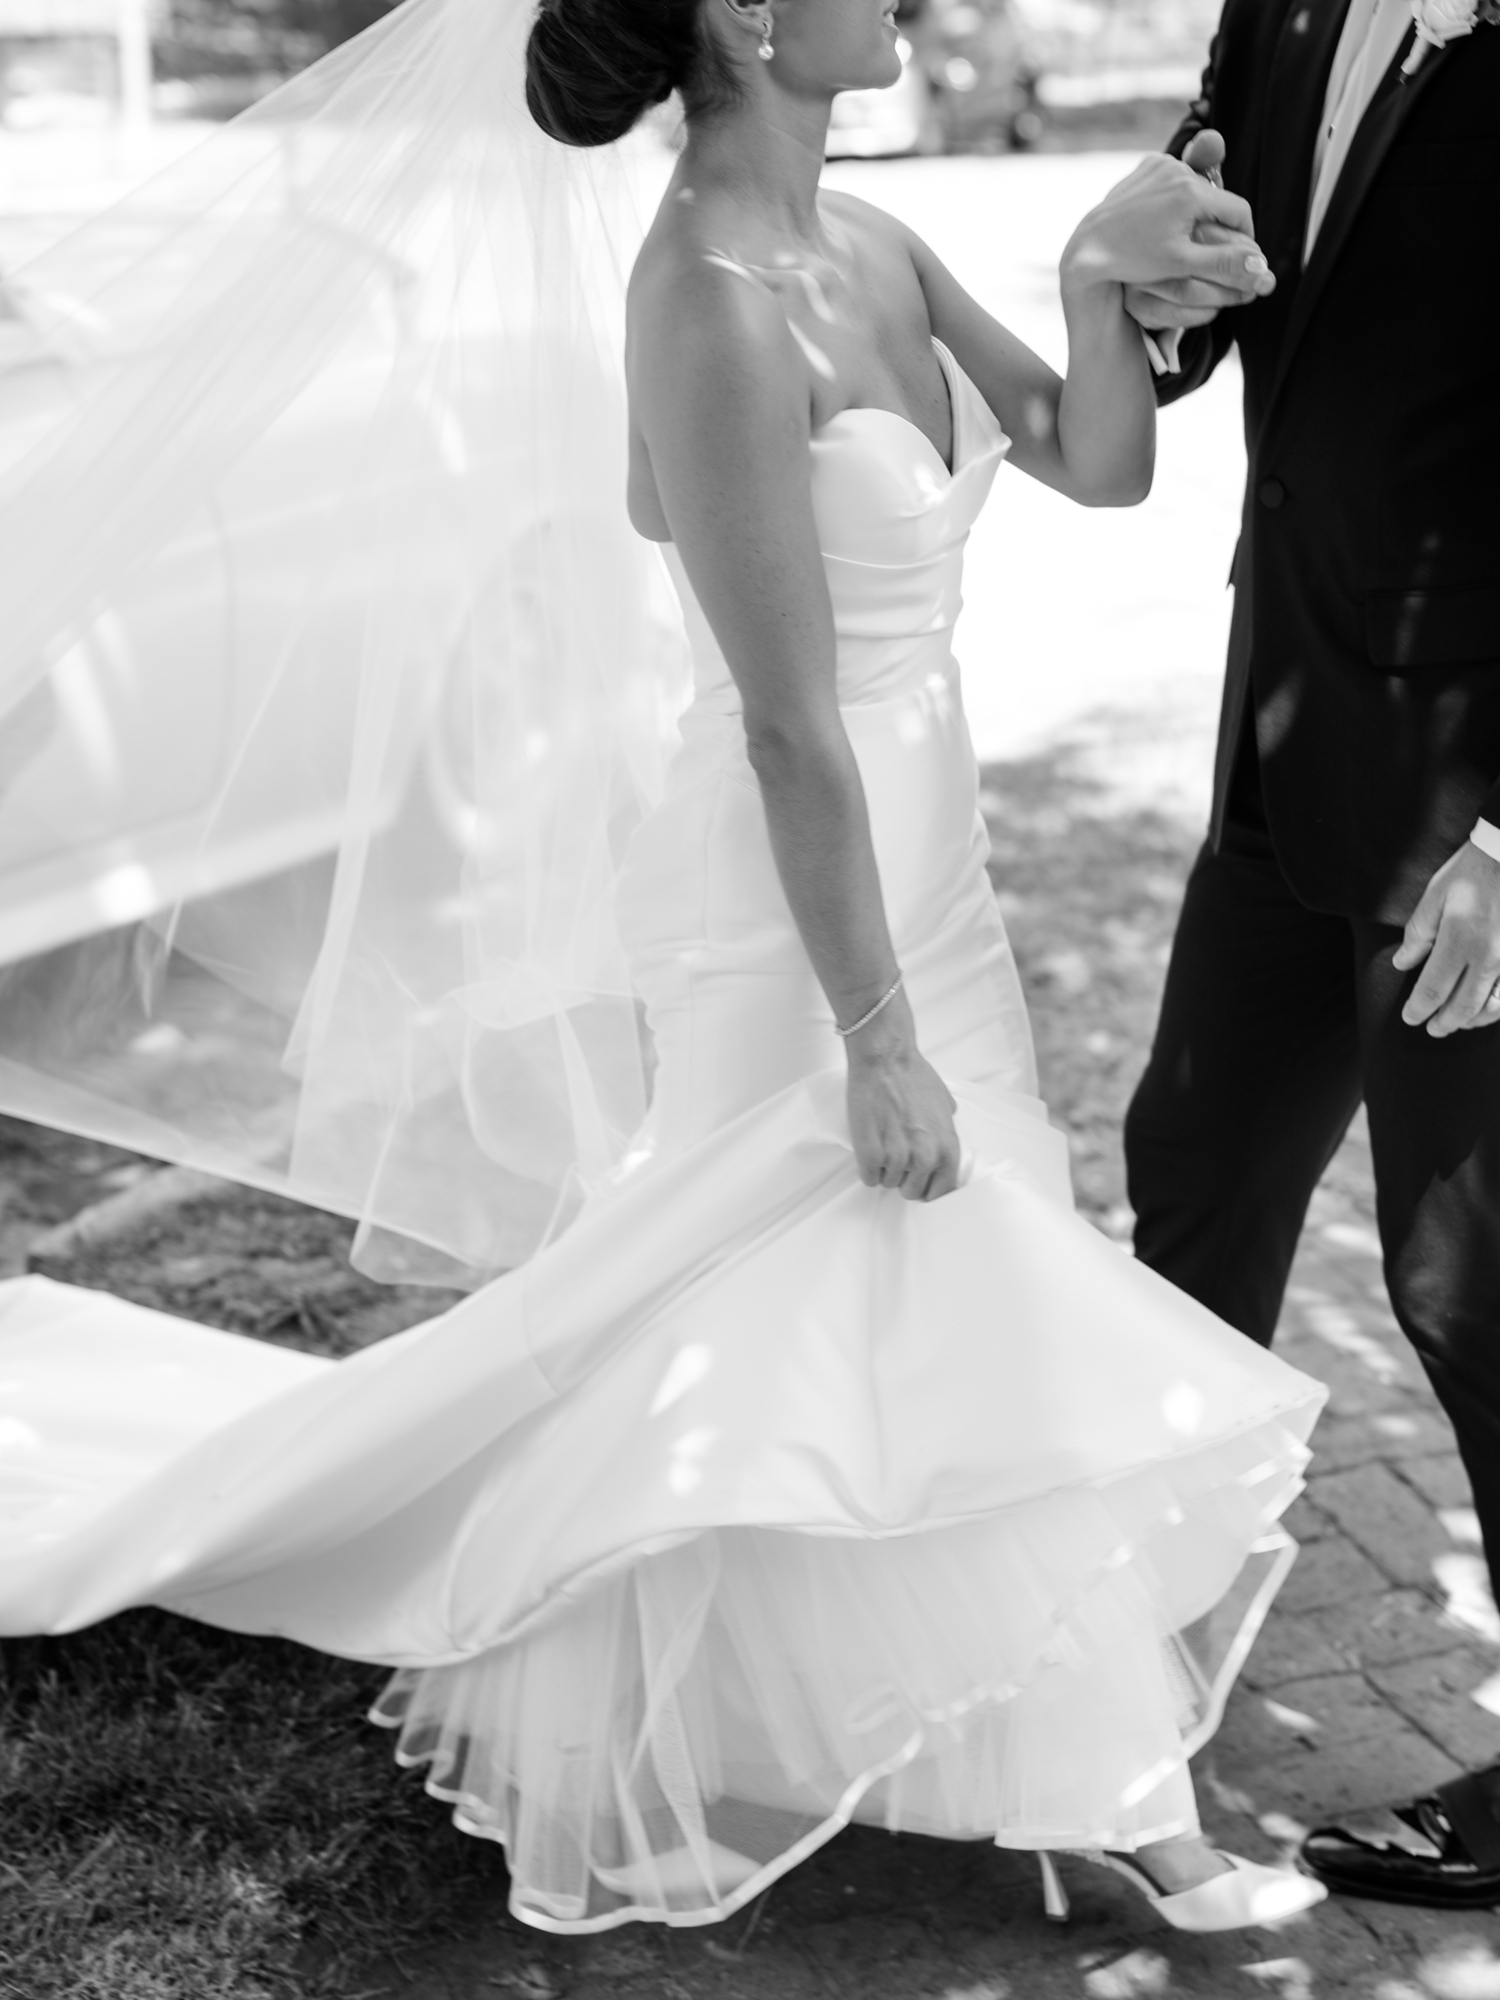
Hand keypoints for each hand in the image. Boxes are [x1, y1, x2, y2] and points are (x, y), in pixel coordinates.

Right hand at [844, 999, 960, 1200]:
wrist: (886, 1059)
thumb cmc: (913, 1075)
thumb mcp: (945, 1104)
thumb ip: (945, 1130)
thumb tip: (941, 1142)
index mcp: (948, 1148)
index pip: (943, 1190)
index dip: (929, 1187)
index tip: (920, 1182)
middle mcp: (926, 1158)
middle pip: (913, 1192)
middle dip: (904, 1177)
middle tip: (896, 1153)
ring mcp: (899, 1158)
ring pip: (888, 1184)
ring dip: (884, 1168)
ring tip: (882, 1139)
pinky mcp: (872, 1155)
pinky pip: (869, 1178)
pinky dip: (866, 1165)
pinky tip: (869, 1143)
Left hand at [1121, 131, 1267, 332]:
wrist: (1089, 249)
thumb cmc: (1134, 261)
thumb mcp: (1182, 265)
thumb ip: (1224, 263)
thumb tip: (1261, 268)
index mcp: (1191, 192)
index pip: (1238, 210)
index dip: (1245, 236)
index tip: (1241, 255)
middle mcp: (1177, 170)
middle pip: (1218, 197)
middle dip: (1220, 223)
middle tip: (1214, 249)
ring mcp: (1159, 164)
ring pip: (1198, 188)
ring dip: (1201, 210)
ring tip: (1190, 237)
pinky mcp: (1146, 164)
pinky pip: (1176, 180)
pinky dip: (1179, 198)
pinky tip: (1168, 221)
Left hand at [1394, 842, 1499, 1034]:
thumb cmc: (1473, 871)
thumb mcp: (1436, 896)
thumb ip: (1418, 934)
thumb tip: (1402, 964)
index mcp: (1459, 941)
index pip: (1433, 990)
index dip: (1418, 1010)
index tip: (1410, 1018)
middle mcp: (1488, 956)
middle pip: (1463, 1006)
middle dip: (1444, 1023)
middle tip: (1431, 1029)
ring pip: (1492, 1006)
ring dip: (1472, 1020)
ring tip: (1457, 1023)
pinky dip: (1496, 1007)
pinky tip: (1485, 1008)